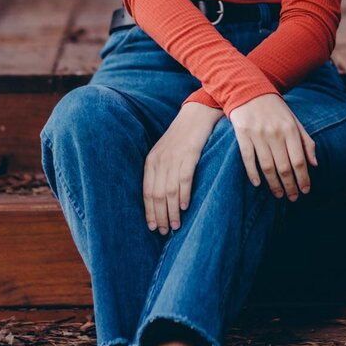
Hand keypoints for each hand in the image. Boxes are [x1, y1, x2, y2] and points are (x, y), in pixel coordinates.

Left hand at [143, 103, 222, 234]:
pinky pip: (184, 178)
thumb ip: (162, 172)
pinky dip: (184, 194)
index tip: (153, 227)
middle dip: (160, 216)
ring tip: (176, 226)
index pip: (147, 192)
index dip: (149, 212)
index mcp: (152, 161)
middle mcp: (160, 160)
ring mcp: (174, 157)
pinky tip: (185, 207)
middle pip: (156, 195)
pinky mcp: (190, 153)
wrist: (198, 114)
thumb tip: (162, 198)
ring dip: (172, 211)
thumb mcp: (167, 152)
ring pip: (169, 190)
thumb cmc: (183, 137)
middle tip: (166, 231)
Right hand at [229, 94, 316, 199]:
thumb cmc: (274, 108)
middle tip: (292, 198)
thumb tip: (314, 164)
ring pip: (267, 166)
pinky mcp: (242, 134)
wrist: (248, 89)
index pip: (299, 160)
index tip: (305, 191)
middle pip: (284, 166)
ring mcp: (258, 134)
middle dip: (290, 185)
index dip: (303, 178)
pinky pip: (247, 158)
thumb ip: (306, 141)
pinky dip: (252, 173)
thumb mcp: (294, 120)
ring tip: (278, 194)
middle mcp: (275, 133)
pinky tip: (257, 183)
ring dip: (274, 183)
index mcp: (290, 129)